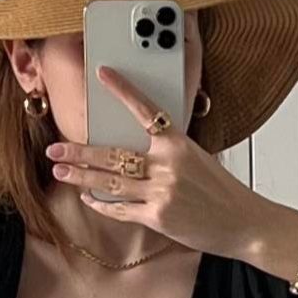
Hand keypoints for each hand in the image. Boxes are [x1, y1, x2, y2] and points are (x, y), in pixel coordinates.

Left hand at [45, 65, 270, 259]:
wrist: (242, 223)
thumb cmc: (221, 192)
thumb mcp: (198, 160)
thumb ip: (168, 152)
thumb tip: (135, 150)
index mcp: (178, 143)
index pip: (145, 110)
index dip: (122, 91)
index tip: (103, 74)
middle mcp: (167, 165)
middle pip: (112, 154)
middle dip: (78, 152)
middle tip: (54, 149)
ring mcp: (160, 192)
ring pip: (109, 182)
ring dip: (80, 177)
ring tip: (59, 172)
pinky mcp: (157, 217)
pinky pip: (121, 208)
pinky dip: (101, 203)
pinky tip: (87, 197)